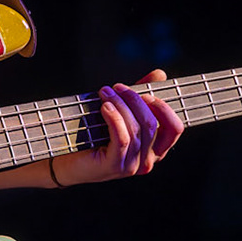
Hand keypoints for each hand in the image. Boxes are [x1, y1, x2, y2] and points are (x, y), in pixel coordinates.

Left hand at [53, 70, 181, 186]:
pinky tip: (104, 106)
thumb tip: (160, 74)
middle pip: (152, 124)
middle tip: (117, 87)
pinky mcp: (114, 166)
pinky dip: (114, 118)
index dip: (164, 108)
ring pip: (135, 129)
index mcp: (155, 150)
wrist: (67, 158)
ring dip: (120, 105)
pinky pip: (122, 138)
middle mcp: (148, 161)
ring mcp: (132, 166)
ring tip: (105, 92)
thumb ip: (141, 96)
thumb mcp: (122, 111)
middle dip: (135, 100)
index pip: (174, 129)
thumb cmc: (94, 134)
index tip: (147, 92)